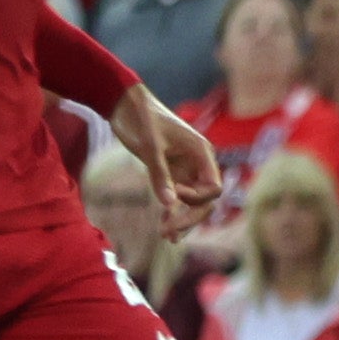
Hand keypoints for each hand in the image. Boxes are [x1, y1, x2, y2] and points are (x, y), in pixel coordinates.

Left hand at [106, 86, 221, 231]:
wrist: (125, 104)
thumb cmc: (141, 119)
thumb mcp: (150, 147)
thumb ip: (160, 174)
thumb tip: (170, 205)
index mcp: (201, 153)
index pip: (213, 188)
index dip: (196, 197)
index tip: (173, 192)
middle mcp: (198, 163)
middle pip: (205, 200)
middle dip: (190, 217)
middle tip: (168, 233)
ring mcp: (185, 169)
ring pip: (193, 202)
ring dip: (182, 219)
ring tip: (166, 236)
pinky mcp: (171, 172)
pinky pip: (178, 197)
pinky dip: (173, 211)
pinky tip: (164, 227)